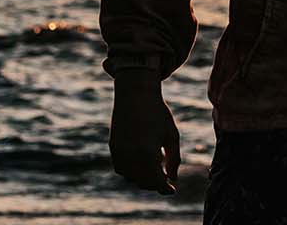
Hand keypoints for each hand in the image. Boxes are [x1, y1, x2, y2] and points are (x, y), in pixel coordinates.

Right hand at [110, 71, 180, 194]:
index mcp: (147, 153)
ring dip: (144, 178)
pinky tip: (144, 162)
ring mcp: (118, 153)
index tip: (172, 190)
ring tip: (156, 168)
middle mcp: (130, 156)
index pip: (156, 181)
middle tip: (167, 179)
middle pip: (144, 182)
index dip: (165, 188)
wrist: (135, 95)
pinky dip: (133, 171)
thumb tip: (173, 179)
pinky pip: (122, 169)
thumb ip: (173, 159)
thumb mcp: (172, 135)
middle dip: (156, 183)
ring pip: (131, 177)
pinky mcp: (112, 149)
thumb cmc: (158, 114)